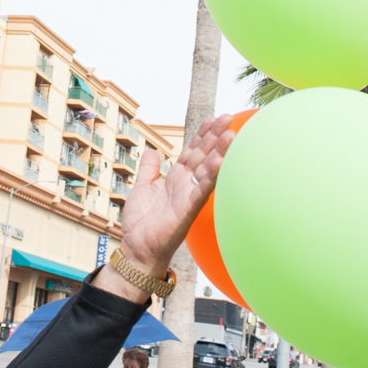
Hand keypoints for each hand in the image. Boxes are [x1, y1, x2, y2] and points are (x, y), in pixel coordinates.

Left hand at [103, 114, 234, 290]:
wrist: (137, 249)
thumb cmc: (141, 224)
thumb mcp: (141, 188)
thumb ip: (148, 170)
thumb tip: (151, 151)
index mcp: (175, 179)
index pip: (192, 151)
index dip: (202, 134)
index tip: (213, 118)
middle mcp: (185, 185)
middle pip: (203, 155)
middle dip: (215, 137)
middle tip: (229, 118)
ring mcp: (188, 196)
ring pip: (207, 170)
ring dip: (220, 153)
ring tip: (230, 135)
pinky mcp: (187, 210)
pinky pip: (201, 190)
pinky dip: (211, 176)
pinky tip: (220, 162)